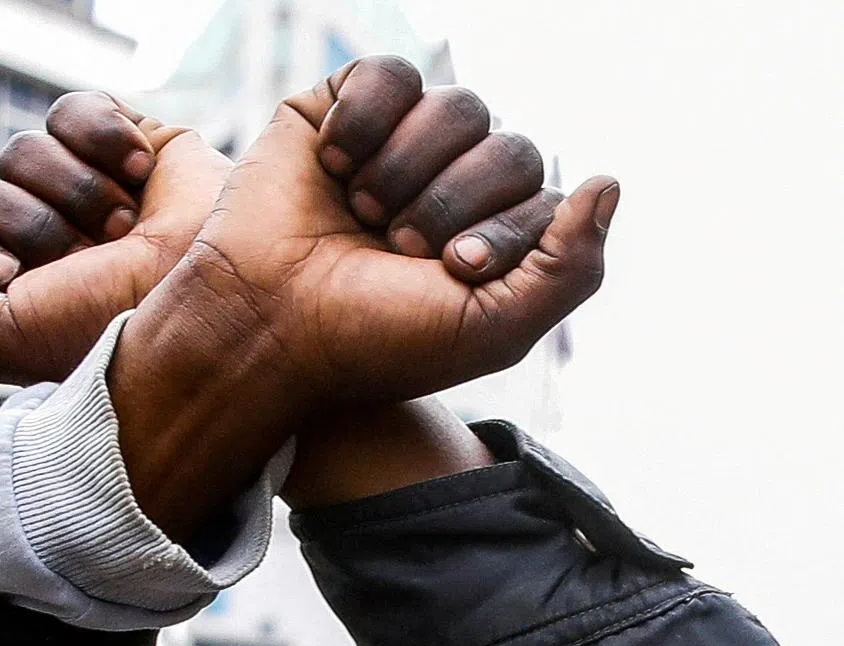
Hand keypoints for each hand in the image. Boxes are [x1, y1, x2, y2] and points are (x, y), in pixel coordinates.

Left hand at [0, 93, 229, 384]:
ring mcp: (81, 186)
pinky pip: (72, 110)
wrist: (218, 294)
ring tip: (125, 224)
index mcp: (15, 284)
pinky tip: (135, 170)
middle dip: (32, 226)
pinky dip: (98, 134)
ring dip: (72, 191)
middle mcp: (44, 235)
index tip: (20, 279)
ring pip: (20, 150)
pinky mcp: (122, 141)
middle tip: (87, 254)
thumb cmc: (114, 327)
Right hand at [109, 56, 618, 530]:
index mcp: (487, 237)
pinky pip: (389, 75)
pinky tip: (334, 164)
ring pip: (455, 106)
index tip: (446, 271)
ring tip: (360, 211)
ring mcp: (397, 149)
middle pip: (505, 146)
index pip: (541, 196)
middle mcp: (449, 187)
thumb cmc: (373, 338)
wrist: (268, 325)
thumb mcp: (494, 329)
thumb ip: (571, 268)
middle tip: (395, 247)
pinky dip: (364, 120)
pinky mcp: (341, 114)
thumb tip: (608, 182)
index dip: (500, 230)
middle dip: (449, 201)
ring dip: (405, 168)